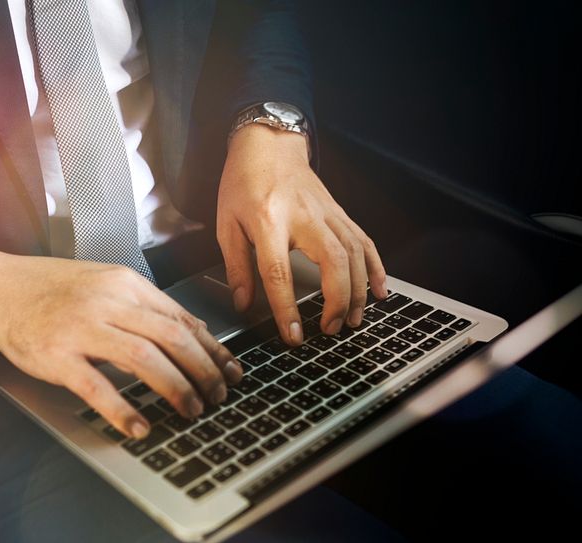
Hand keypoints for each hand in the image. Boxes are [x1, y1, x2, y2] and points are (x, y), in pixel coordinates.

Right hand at [0, 248, 242, 438]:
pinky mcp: (57, 356)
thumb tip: (193, 330)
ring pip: (143, 358)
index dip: (212, 347)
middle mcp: (107, 303)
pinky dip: (122, 409)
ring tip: (191, 410)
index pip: (180, 317)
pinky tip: (139, 426)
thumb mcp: (104, 282)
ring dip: (175, 387)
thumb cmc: (50, 287)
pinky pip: (96, 386)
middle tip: (218, 395)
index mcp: (123, 283)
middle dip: (203, 370)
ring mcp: (81, 328)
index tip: (231, 370)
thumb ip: (145, 305)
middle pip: (171, 337)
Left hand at [217, 124, 387, 345]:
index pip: (278, 271)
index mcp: (268, 220)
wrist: (268, 145)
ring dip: (358, 291)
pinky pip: (365, 241)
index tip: (293, 334)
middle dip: (337, 300)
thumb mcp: (226, 224)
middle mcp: (303, 216)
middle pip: (332, 261)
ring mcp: (327, 213)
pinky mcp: (340, 213)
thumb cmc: (243, 184)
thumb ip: (236, 266)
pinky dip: (376, 268)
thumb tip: (243, 304)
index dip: (286, 307)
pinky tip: (380, 292)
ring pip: (355, 253)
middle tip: (330, 328)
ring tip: (351, 320)